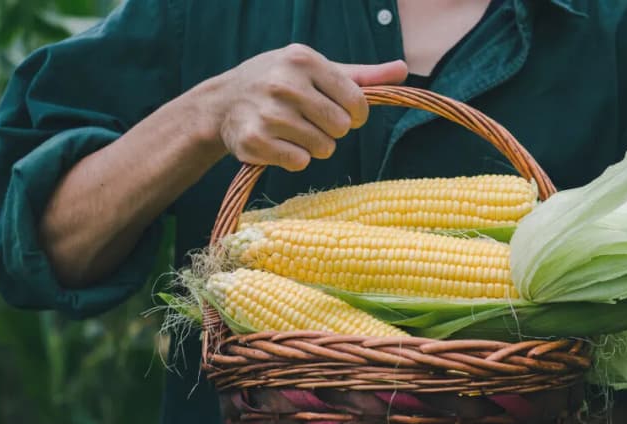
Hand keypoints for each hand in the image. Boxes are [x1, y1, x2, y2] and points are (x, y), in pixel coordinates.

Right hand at [190, 44, 407, 170]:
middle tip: (311, 122)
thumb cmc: (280, 83)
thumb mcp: (317, 70)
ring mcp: (268, 113)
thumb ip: (361, 75)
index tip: (342, 114)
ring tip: (293, 131)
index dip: (355, 116)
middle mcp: (284, 83)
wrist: (223, 102)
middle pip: (341, 129)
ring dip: (314, 146)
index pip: (357, 103)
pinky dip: (294, 158)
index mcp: (304, 60)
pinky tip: (279, 143)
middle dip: (332, 131)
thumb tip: (403, 69)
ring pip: (323, 148)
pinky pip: (300, 162)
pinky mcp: (255, 141)